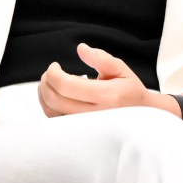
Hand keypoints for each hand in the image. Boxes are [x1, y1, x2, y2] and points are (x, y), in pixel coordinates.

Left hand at [37, 43, 167, 116]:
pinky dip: (48, 106)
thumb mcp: (121, 70)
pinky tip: (54, 96)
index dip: (53, 73)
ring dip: (43, 94)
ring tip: (49, 82)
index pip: (67, 85)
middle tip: (50, 72)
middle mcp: (95, 115)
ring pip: (52, 113)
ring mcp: (86, 127)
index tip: (55, 65)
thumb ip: (101, 58)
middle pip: (55, 99)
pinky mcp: (79, 133)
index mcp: (107, 96)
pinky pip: (55, 121)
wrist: (139, 119)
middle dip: (46, 82)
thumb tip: (81, 48)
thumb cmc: (128, 91)